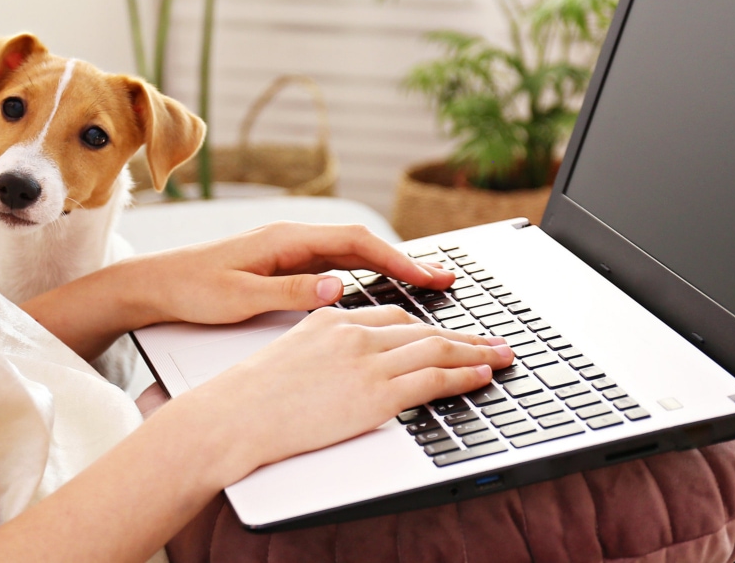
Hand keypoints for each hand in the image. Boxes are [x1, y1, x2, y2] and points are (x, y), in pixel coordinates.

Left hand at [134, 222, 453, 325]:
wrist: (153, 284)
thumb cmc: (190, 290)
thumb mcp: (239, 298)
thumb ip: (290, 292)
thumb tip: (339, 287)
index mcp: (286, 238)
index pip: (354, 243)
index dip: (395, 258)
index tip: (426, 276)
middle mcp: (292, 237)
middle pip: (361, 243)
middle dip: (404, 259)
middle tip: (443, 278)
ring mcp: (288, 248)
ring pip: (350, 252)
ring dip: (388, 264)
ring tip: (424, 281)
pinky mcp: (283, 262)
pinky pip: (334, 262)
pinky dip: (365, 270)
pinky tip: (379, 284)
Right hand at [168, 304, 514, 480]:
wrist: (232, 417)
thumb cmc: (249, 398)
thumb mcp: (289, 356)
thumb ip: (323, 352)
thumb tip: (343, 367)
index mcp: (331, 321)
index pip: (393, 318)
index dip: (427, 327)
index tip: (448, 333)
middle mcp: (353, 334)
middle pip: (422, 329)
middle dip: (462, 335)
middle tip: (492, 340)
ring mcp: (366, 362)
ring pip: (435, 349)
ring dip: (475, 352)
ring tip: (501, 355)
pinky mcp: (374, 394)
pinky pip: (432, 379)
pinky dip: (463, 375)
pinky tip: (481, 375)